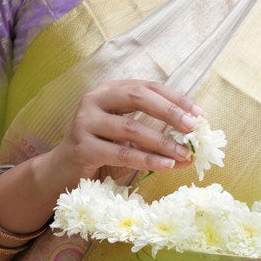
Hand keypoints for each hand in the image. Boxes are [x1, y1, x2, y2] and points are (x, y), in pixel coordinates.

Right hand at [42, 79, 203, 196]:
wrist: (61, 173)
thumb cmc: (100, 153)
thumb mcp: (129, 141)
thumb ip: (156, 140)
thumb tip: (191, 150)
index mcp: (109, 90)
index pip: (147, 87)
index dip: (176, 99)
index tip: (200, 114)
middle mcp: (94, 100)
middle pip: (138, 97)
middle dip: (170, 112)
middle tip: (194, 128)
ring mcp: (85, 122)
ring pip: (131, 128)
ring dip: (162, 142)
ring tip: (183, 154)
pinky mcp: (82, 147)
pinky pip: (121, 152)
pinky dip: (147, 160)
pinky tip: (166, 166)